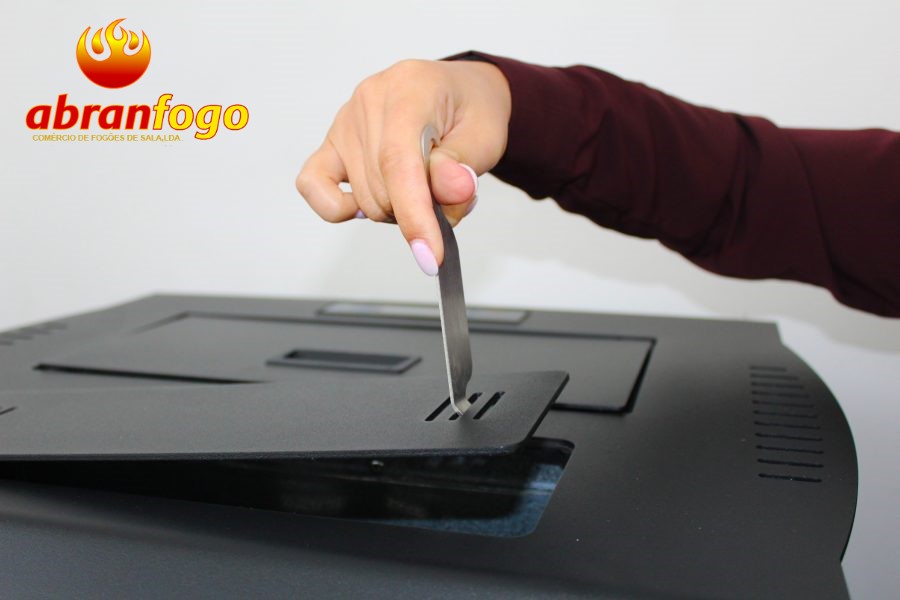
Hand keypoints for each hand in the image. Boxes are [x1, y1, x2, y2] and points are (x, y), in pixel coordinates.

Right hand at [295, 59, 510, 274]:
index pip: (399, 162)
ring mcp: (346, 120)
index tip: (430, 255)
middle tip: (449, 197)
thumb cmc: (472, 111)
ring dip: (397, 210)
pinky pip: (313, 186)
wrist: (459, 93)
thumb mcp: (486, 135)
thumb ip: (465, 163)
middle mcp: (370, 100)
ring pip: (362, 198)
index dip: (414, 214)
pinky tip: (368, 203)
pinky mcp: (331, 142)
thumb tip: (450, 189)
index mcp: (410, 89)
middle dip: (419, 212)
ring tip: (425, 187)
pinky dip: (339, 208)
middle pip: (382, 189)